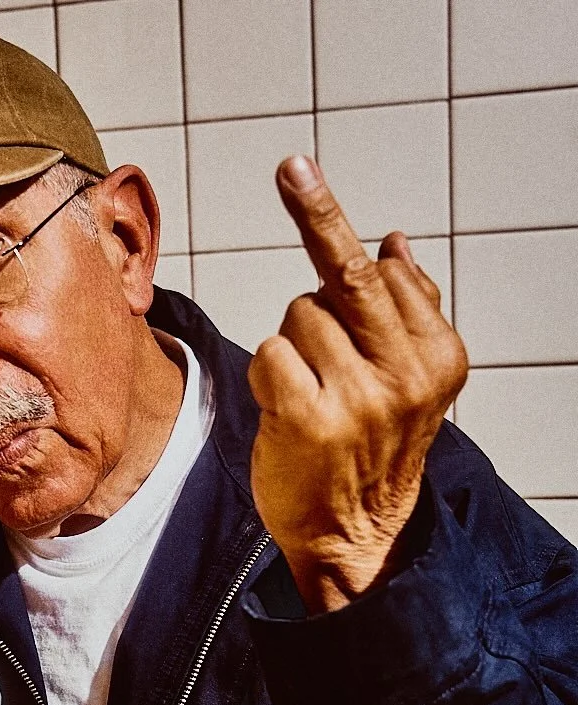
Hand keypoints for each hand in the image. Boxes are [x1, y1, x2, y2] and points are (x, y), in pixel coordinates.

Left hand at [247, 155, 467, 612]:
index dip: (342, 246)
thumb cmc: (374, 450)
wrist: (355, 535)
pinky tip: (284, 410)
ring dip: (292, 346)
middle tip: (291, 166)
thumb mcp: (413, 385)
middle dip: (317, 210)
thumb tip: (396, 241)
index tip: (307, 180)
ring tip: (310, 393)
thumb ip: (410, 314)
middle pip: (347, 275)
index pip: (385, 274)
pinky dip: (267, 374)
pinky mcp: (307, 418)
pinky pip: (271, 352)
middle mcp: (406, 373)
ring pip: (298, 317)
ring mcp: (358, 397)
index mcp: (439, 356)